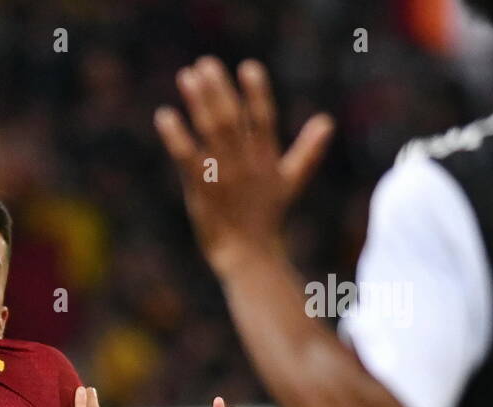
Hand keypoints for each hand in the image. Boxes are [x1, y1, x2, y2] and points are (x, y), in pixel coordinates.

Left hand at [153, 57, 333, 277]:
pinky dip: (176, 135)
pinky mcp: (202, 189)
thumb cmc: (267, 219)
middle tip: (204, 63)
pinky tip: (164, 115)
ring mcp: (224, 175)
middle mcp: (247, 163)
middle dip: (220, 88)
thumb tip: (328, 121)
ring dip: (199, 101)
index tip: (247, 66)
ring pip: (212, 130)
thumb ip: (307, 151)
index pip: (264, 117)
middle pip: (234, 117)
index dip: (256, 91)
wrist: (250, 257)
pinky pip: (187, 156)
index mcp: (267, 158)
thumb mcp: (291, 181)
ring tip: (187, 76)